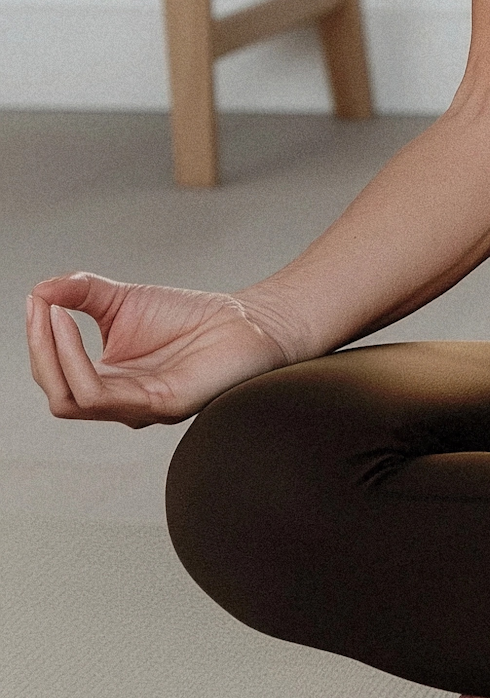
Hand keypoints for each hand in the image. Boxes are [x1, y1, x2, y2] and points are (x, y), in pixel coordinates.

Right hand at [25, 272, 293, 427]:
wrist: (246, 320)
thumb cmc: (189, 317)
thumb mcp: (125, 299)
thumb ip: (84, 294)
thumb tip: (40, 288)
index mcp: (108, 382)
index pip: (55, 375)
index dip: (39, 340)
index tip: (35, 298)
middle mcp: (118, 403)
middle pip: (57, 392)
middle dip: (40, 348)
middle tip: (39, 306)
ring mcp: (138, 409)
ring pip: (72, 399)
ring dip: (55, 353)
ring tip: (55, 312)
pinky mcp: (162, 406)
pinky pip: (102, 395)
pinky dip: (78, 360)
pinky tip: (75, 326)